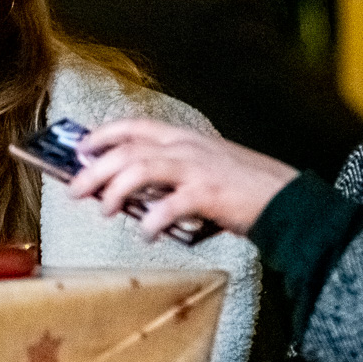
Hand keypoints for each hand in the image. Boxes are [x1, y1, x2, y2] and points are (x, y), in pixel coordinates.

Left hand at [68, 118, 298, 238]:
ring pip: (139, 170)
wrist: (286, 200)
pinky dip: (151, 222)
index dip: (102, 135)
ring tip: (104, 210)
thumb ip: (170, 173)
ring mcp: (196, 168)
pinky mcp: (207, 194)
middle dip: (94, 169)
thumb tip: (131, 191)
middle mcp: (186, 147)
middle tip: (76, 189)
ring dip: (114, 190)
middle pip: (126, 150)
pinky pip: (167, 206)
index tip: (80, 149)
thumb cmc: (245, 186)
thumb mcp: (205, 166)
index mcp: (184, 137)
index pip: (133, 126)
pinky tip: (146, 234)